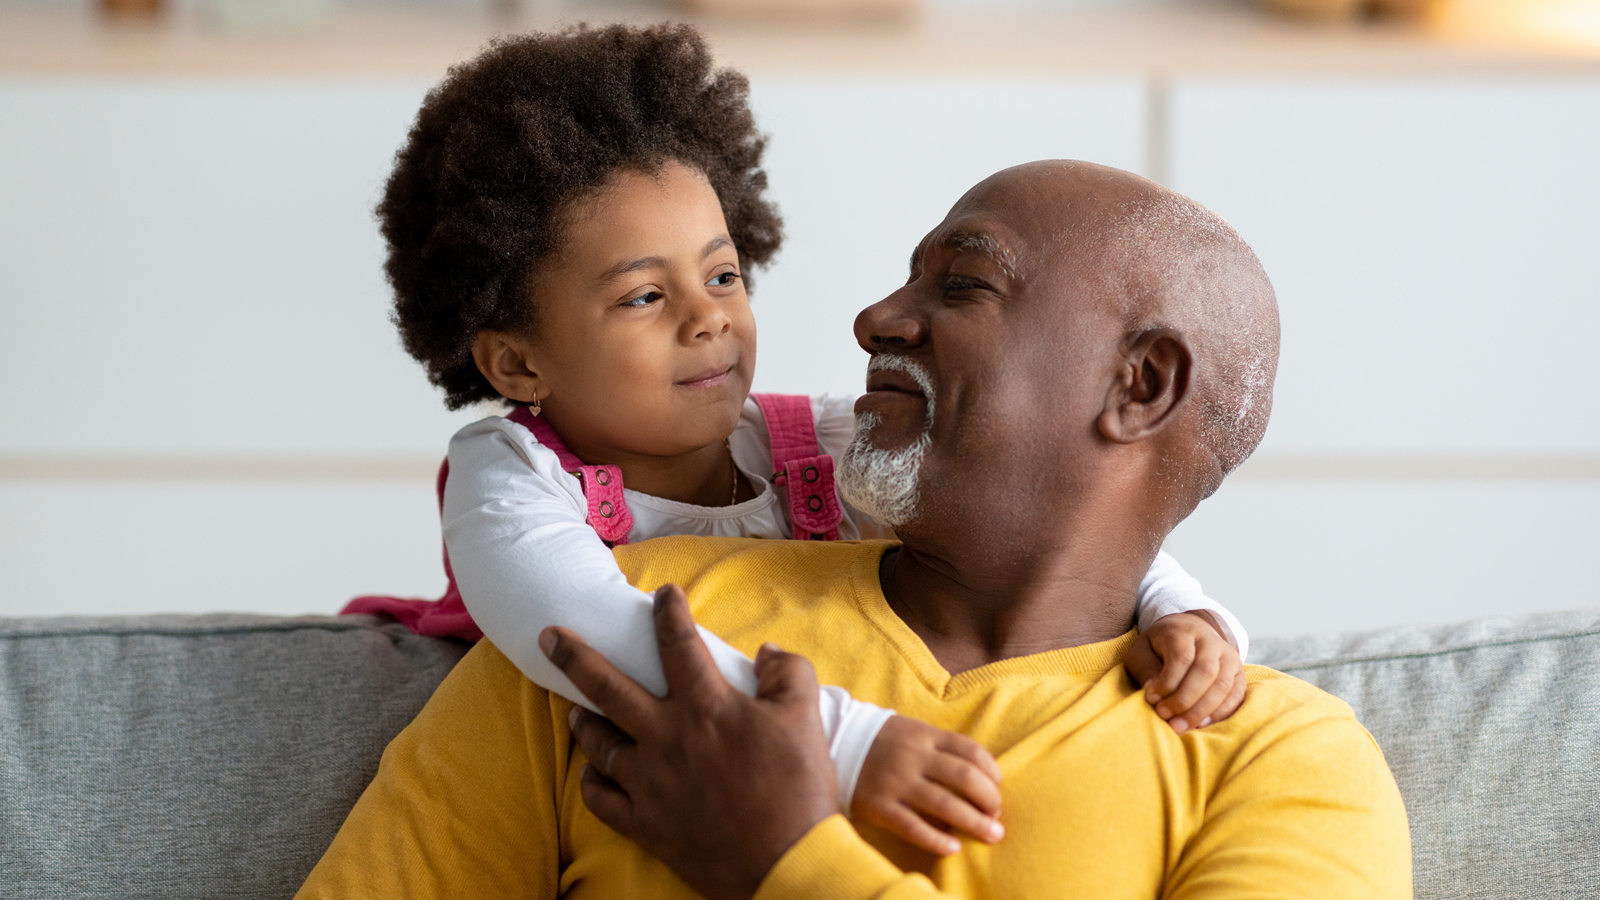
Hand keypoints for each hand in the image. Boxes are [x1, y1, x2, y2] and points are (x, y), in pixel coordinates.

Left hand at [540, 584, 839, 899]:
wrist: (788, 862)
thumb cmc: (798, 787)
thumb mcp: (805, 716)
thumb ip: (787, 671)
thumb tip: (766, 651)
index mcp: (705, 707)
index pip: (677, 644)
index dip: (668, 612)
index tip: (663, 594)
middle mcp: (667, 739)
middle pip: (609, 687)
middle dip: (575, 656)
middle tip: (550, 636)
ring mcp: (651, 784)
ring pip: (599, 743)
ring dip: (584, 722)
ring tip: (575, 709)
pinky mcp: (646, 825)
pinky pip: (602, 800)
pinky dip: (592, 783)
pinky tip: (590, 773)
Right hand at [851, 715, 1003, 855]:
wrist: (834, 742)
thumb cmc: (883, 742)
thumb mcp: (912, 731)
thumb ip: (941, 747)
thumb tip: (980, 775)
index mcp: (924, 735)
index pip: (971, 751)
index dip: (992, 771)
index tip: (997, 788)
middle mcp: (913, 756)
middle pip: (965, 777)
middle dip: (990, 799)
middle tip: (997, 816)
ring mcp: (896, 781)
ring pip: (945, 804)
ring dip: (974, 822)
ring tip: (992, 835)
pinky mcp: (879, 805)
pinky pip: (913, 826)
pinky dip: (937, 840)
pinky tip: (953, 848)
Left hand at [1123, 611, 1245, 733]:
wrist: (1188, 633)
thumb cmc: (1158, 647)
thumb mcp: (1141, 652)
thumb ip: (1145, 670)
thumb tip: (1155, 695)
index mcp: (1184, 632)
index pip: (1182, 657)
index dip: (1167, 682)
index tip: (1152, 698)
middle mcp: (1211, 641)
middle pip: (1205, 672)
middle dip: (1184, 700)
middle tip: (1165, 716)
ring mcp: (1229, 656)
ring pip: (1222, 685)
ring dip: (1201, 711)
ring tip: (1180, 726)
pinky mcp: (1239, 673)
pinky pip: (1235, 696)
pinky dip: (1219, 714)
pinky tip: (1199, 724)